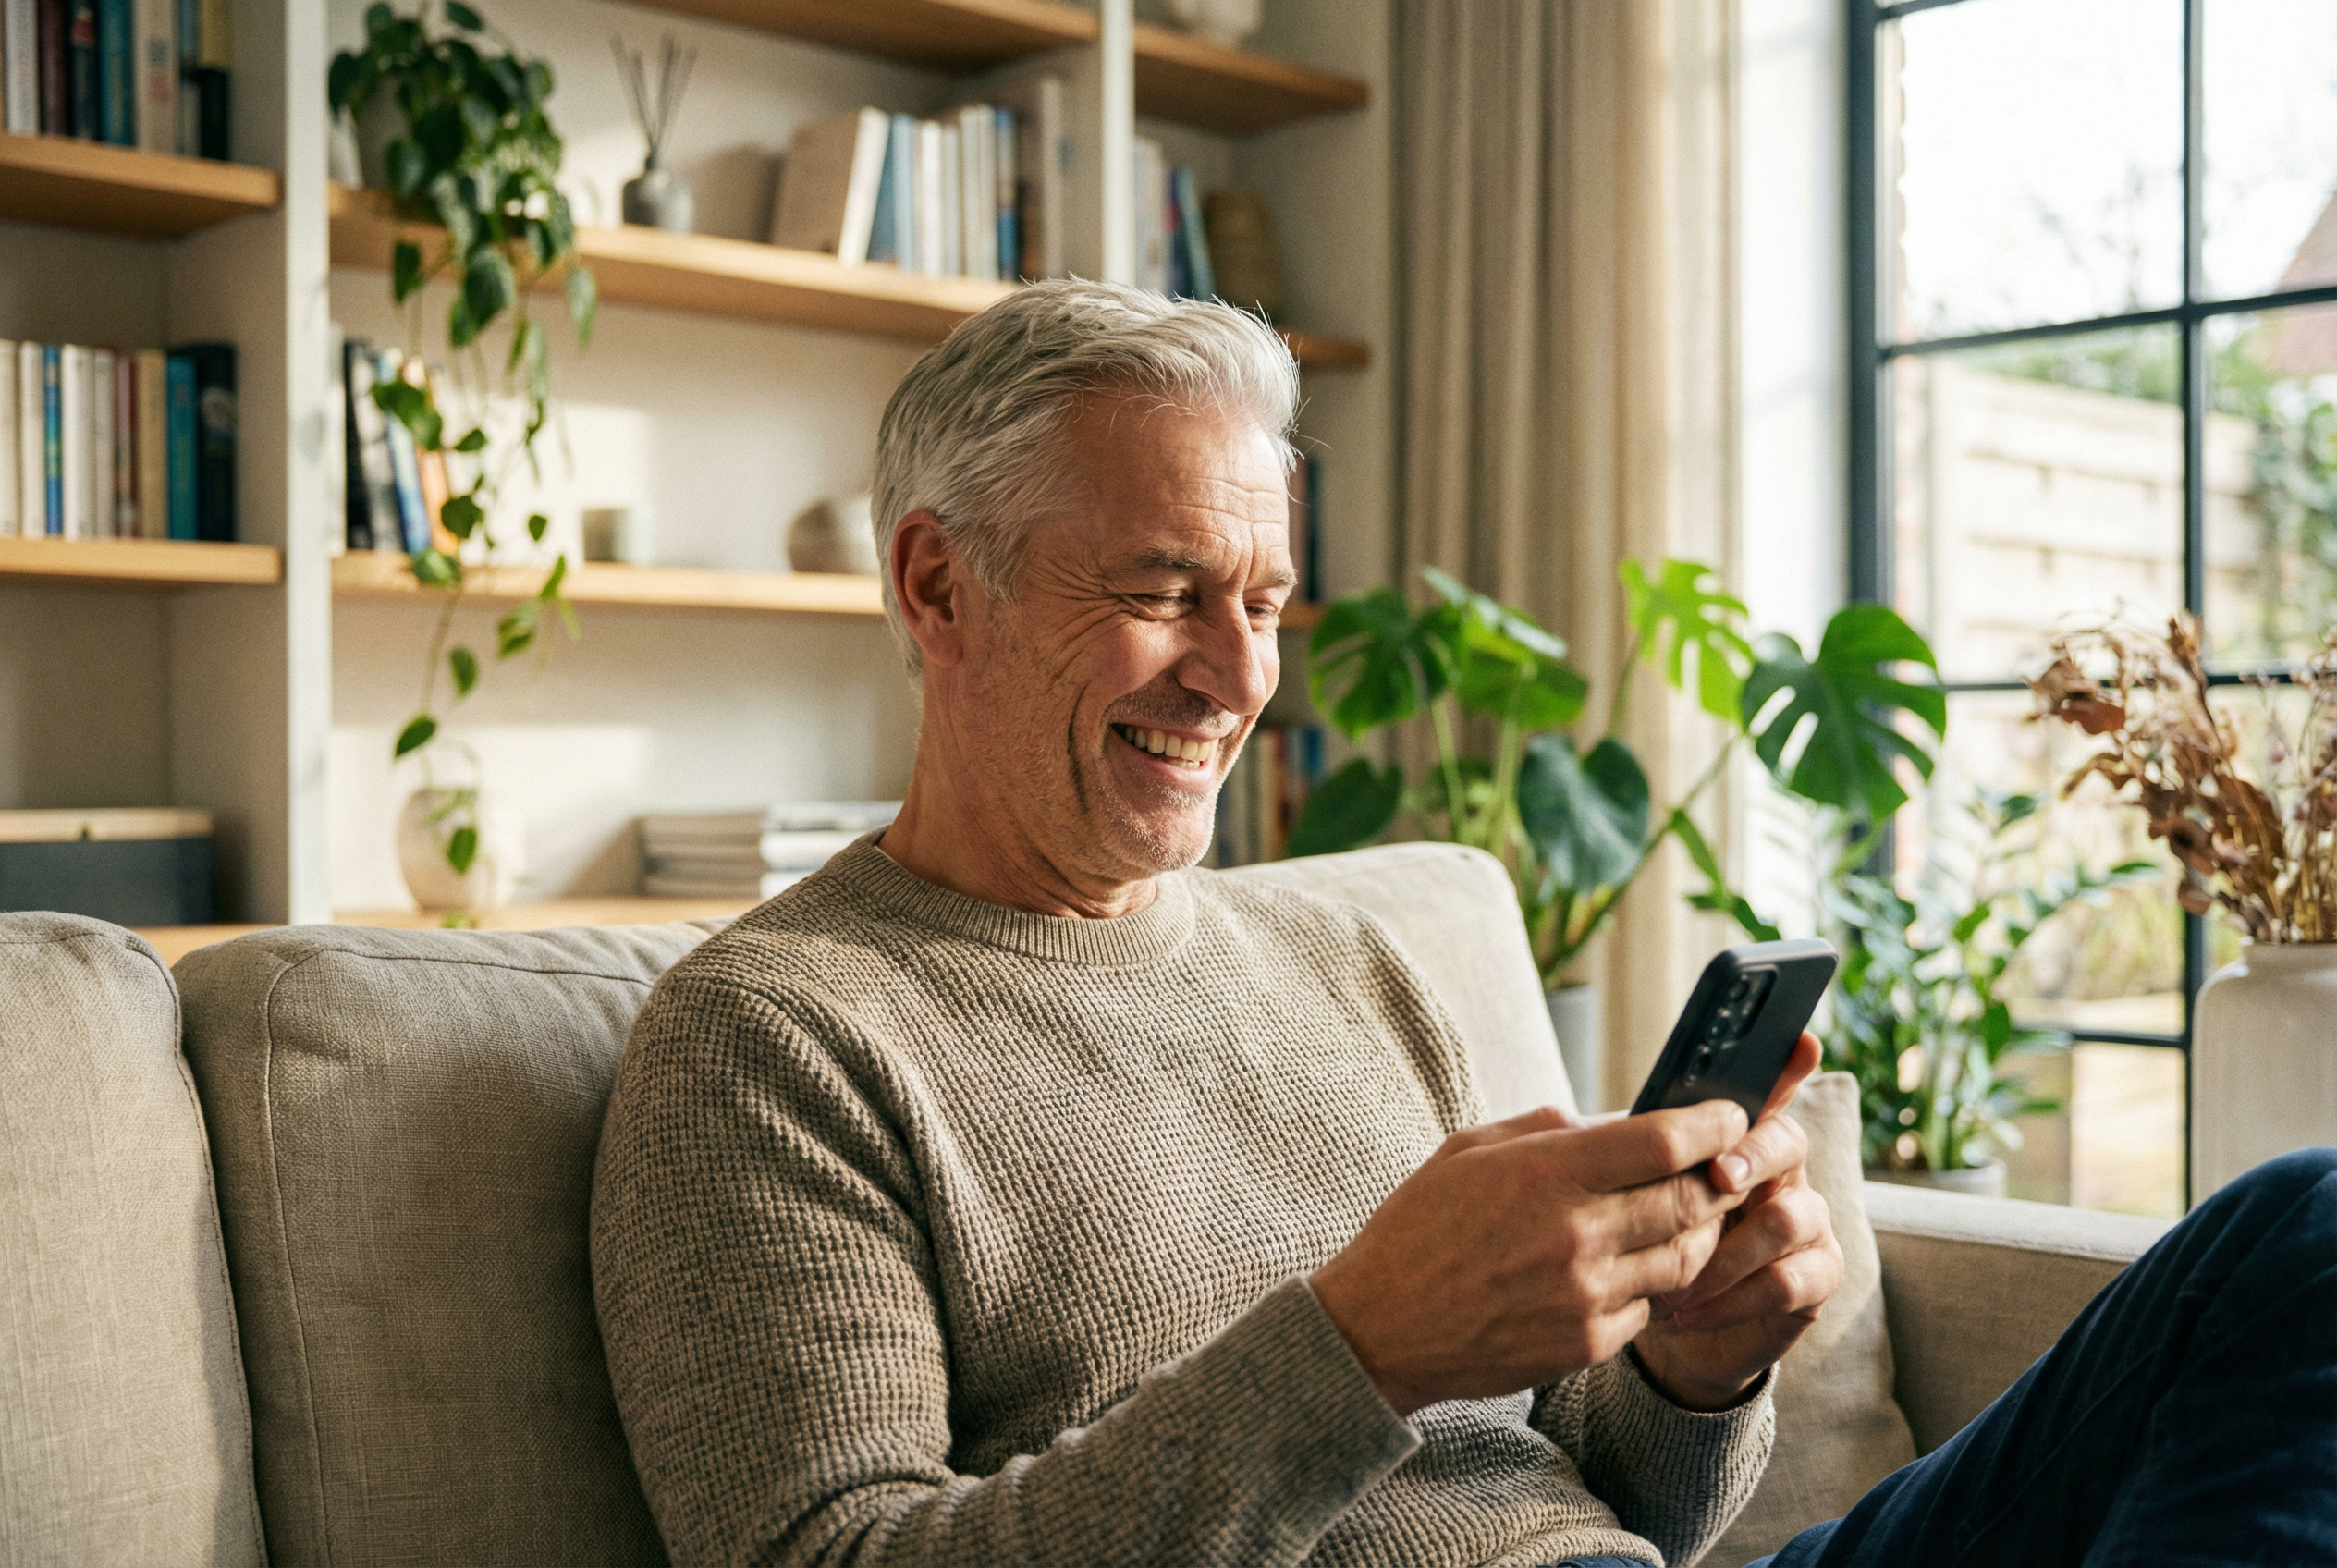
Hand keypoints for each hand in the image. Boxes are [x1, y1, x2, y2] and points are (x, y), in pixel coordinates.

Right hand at [1308, 1096, 1761, 1416]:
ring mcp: (1585, 1294)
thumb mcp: (1469, 1149)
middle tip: (1721, 1168)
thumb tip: (1611, 1123)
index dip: (1711, 1125)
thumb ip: (1546, 1128)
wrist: (1379, 1328)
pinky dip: (1648, 1284)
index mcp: (1544, 1172)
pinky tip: (1622, 1270)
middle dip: (1717, 1179)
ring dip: (1691, 1233)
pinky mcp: (1585, 1344)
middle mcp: (1574, 1233)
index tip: (1728, 1116)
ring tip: (1675, 1218)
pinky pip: (1648, 1306)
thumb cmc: (1420, 1229)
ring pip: (1683, 1258)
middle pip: (1690, 1199)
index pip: (1663, 1141)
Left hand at [1631, 1031, 1842, 1410]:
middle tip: (1718, 1176)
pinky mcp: (1813, 1277)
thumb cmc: (1631, 1244)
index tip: (1799, 1044)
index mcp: (1730, 1140)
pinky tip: (1692, 1311)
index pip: (1763, 1091)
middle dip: (1753, 1157)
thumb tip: (1573, 1125)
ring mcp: (1804, 1223)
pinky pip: (1795, 1279)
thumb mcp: (1607, 1193)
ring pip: (1791, 1215)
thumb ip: (1603, 1155)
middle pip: (1787, 1142)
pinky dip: (1740, 1295)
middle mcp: (1778, 1172)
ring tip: (1679, 1280)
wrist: (1656, 1323)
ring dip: (1734, 1247)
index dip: (1785, 1066)